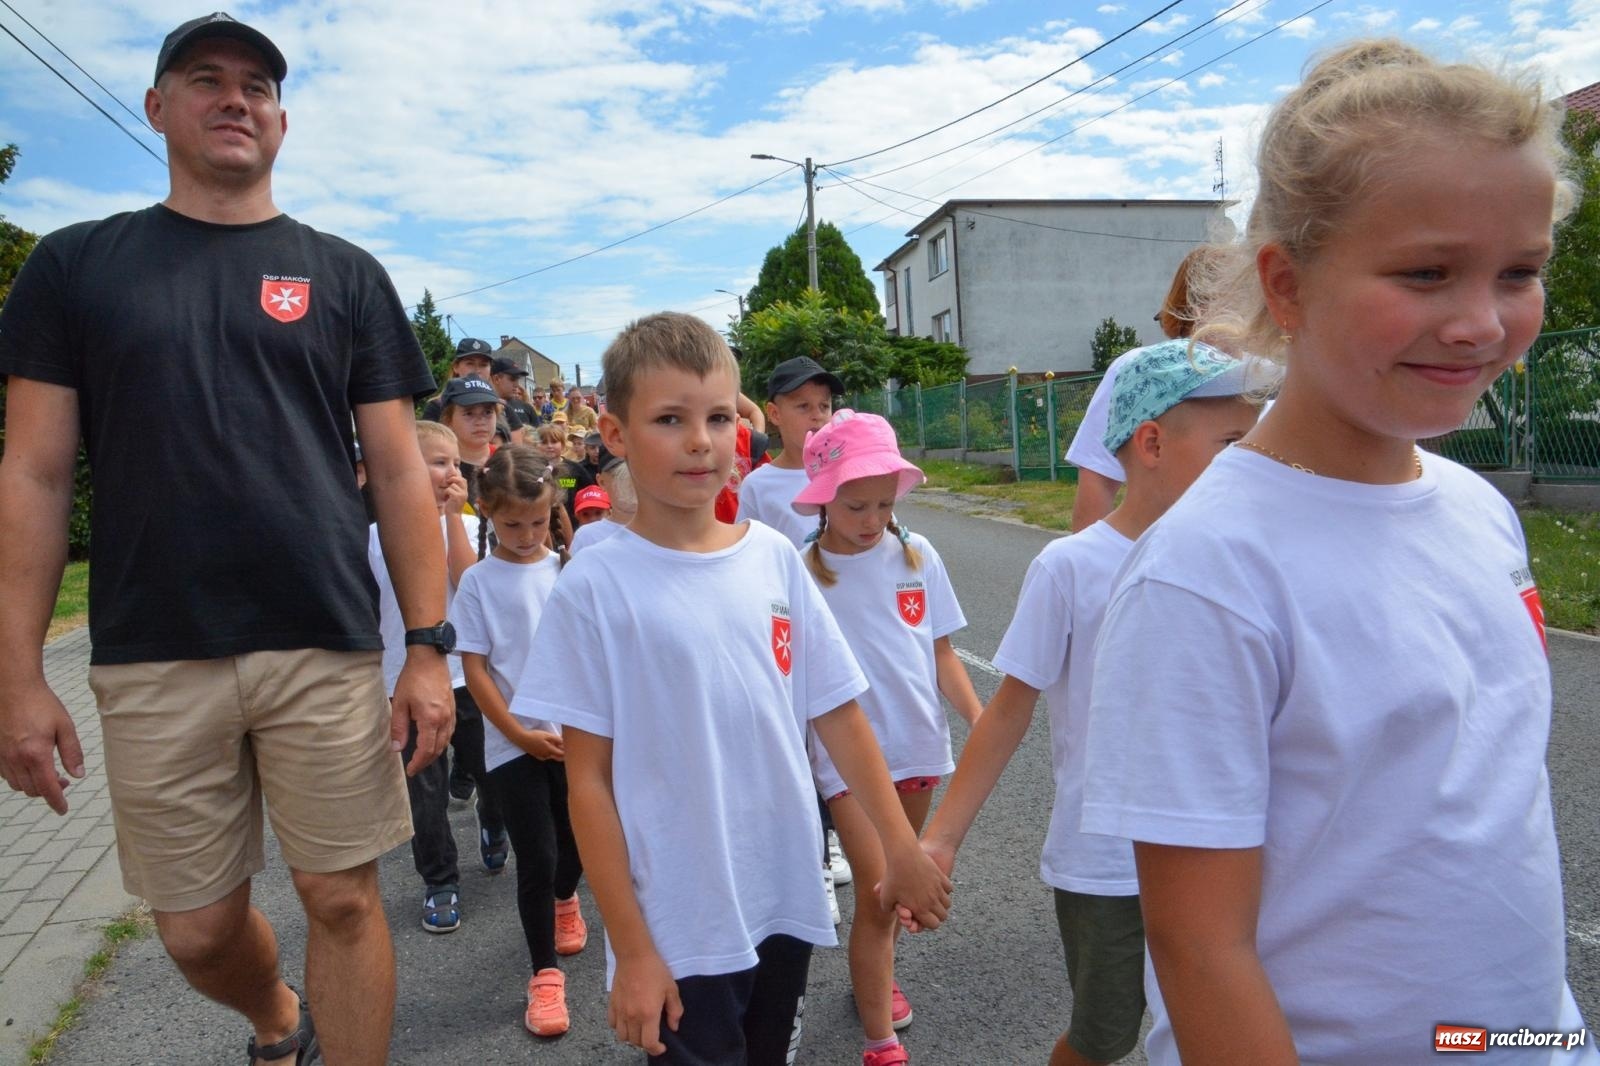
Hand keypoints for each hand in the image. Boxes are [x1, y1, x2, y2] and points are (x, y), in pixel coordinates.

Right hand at [0, 684, 84, 814]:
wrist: (13, 689)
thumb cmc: (41, 704)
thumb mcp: (65, 726)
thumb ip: (72, 753)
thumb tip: (78, 774)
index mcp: (36, 754)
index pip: (47, 788)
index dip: (56, 802)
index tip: (63, 809)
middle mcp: (16, 759)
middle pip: (32, 790)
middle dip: (48, 792)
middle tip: (63, 783)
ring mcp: (2, 757)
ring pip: (18, 785)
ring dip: (34, 785)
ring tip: (49, 774)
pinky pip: (6, 775)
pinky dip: (20, 778)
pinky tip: (31, 767)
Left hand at [391, 653, 453, 775]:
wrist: (430, 659)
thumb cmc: (412, 679)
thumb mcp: (400, 703)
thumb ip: (399, 728)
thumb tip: (397, 748)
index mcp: (430, 719)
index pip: (426, 750)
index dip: (418, 763)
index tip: (409, 770)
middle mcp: (444, 720)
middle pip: (438, 749)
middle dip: (426, 761)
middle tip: (415, 768)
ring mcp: (451, 714)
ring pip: (446, 742)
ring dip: (435, 753)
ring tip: (423, 758)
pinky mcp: (453, 709)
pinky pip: (450, 732)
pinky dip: (442, 742)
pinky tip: (434, 742)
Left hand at [442, 472, 468, 513]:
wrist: (453, 515)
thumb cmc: (452, 505)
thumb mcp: (456, 495)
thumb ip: (456, 487)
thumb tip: (454, 477)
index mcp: (465, 491)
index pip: (463, 480)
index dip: (457, 475)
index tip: (450, 476)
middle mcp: (465, 492)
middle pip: (459, 479)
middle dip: (452, 479)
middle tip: (447, 482)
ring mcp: (462, 494)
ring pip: (452, 485)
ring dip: (447, 489)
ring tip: (447, 495)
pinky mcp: (457, 497)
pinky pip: (449, 490)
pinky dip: (445, 493)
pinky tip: (446, 497)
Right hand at [521, 729, 564, 761]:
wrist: (522, 738)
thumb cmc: (535, 735)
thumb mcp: (547, 735)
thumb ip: (556, 739)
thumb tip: (565, 742)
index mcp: (550, 750)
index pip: (562, 754)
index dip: (567, 751)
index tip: (570, 747)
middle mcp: (546, 755)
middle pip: (558, 757)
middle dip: (563, 753)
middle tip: (566, 747)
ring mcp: (541, 756)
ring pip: (552, 757)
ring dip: (556, 752)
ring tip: (558, 745)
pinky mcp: (537, 755)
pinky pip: (546, 757)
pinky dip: (550, 753)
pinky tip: (549, 748)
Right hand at [608, 951, 681, 1055]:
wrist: (634, 955)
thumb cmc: (655, 970)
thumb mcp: (671, 989)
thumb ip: (675, 1010)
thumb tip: (673, 1027)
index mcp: (648, 1014)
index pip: (649, 1043)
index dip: (656, 1050)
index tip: (662, 1047)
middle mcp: (632, 1016)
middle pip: (635, 1041)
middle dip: (646, 1043)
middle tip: (653, 1035)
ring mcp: (620, 1011)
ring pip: (622, 1036)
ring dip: (632, 1037)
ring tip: (640, 1029)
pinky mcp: (612, 1004)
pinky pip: (612, 1024)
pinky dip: (619, 1027)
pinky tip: (627, 1020)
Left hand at [875, 839, 952, 932]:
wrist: (903, 855)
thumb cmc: (892, 876)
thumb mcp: (885, 896)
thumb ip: (888, 909)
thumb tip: (894, 911)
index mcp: (920, 909)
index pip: (934, 925)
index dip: (928, 924)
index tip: (922, 918)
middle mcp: (932, 901)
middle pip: (943, 916)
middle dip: (936, 915)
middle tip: (928, 910)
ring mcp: (938, 889)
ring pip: (948, 903)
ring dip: (941, 904)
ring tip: (933, 899)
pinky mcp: (941, 877)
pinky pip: (949, 889)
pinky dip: (944, 890)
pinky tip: (936, 887)